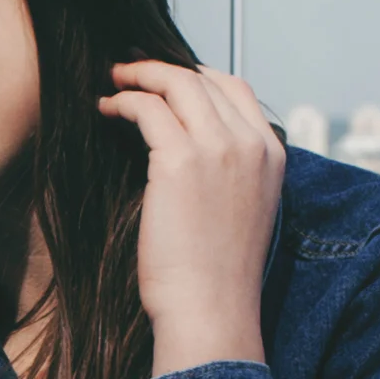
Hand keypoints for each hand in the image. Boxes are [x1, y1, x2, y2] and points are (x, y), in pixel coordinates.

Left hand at [101, 60, 284, 376]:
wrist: (212, 311)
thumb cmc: (218, 276)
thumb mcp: (245, 212)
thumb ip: (232, 173)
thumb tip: (191, 151)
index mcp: (272, 155)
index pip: (236, 89)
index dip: (198, 74)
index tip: (168, 77)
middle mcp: (251, 144)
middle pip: (204, 78)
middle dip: (162, 67)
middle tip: (130, 69)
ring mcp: (218, 148)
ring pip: (175, 83)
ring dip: (139, 75)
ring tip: (114, 80)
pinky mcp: (179, 161)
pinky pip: (146, 108)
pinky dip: (123, 100)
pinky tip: (106, 109)